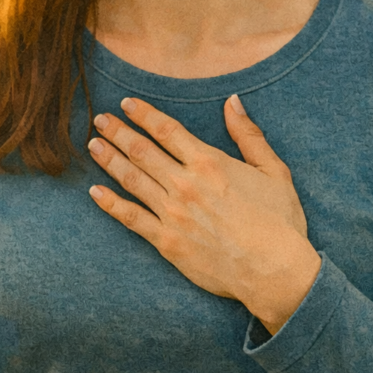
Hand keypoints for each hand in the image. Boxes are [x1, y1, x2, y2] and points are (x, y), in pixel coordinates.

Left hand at [87, 94, 320, 332]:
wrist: (274, 271)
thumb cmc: (279, 221)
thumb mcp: (273, 170)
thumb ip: (248, 134)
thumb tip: (232, 102)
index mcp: (209, 163)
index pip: (166, 130)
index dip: (143, 114)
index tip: (126, 104)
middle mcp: (185, 184)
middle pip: (142, 151)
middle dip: (118, 132)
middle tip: (99, 119)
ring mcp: (173, 214)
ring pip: (131, 180)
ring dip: (109, 160)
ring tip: (93, 145)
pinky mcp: (167, 242)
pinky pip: (131, 219)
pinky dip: (110, 204)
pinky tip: (95, 193)